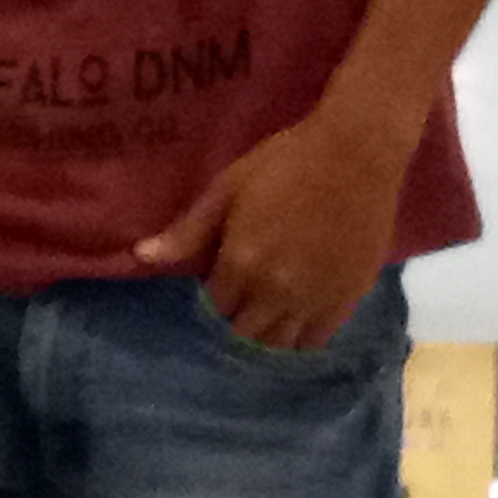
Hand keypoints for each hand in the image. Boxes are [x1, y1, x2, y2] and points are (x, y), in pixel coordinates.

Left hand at [134, 109, 409, 348]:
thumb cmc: (286, 162)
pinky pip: (317, 340)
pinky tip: (296, 325)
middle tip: (240, 305)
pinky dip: (302, 339)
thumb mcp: (229, 188)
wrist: (356, 152)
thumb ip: (189, 230)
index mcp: (241, 264)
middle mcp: (275, 292)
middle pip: (244, 334)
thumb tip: (141, 256)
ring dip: (267, 337)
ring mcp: (314, 300)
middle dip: (236, 323)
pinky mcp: (347, 299)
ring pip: (280, 344)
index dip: (213, 300)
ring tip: (265, 320)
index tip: (218, 287)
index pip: (214, 308)